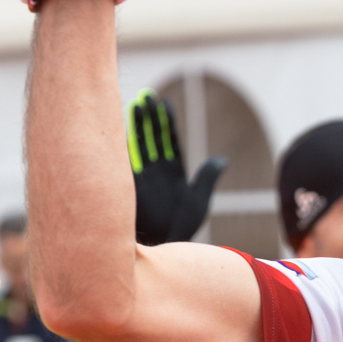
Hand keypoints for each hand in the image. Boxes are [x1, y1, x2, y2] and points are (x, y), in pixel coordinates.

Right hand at [127, 90, 226, 245]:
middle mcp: (156, 172)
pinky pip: (126, 160)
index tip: (164, 104)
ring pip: (139, 145)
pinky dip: (123, 144)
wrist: (165, 245)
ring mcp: (142, 177)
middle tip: (147, 96)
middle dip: (149, 118)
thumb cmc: (183, 226)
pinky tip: (120, 126)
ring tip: (135, 103)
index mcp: (173, 174)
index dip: (166, 123)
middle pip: (152, 138)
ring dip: (137, 125)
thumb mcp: (199, 200)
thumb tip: (222, 159)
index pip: (169, 142)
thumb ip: (207, 177)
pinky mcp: (130, 184)